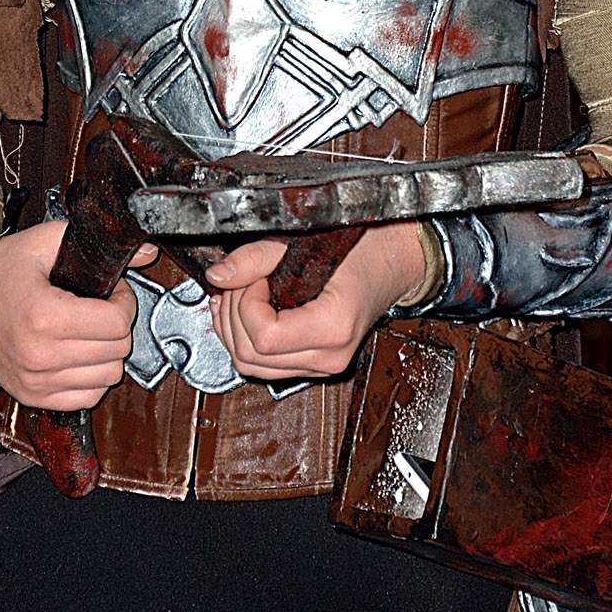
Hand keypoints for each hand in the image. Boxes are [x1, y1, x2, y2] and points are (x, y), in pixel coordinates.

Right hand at [0, 221, 154, 409]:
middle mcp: (38, 355)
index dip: (123, 301)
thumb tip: (148, 253)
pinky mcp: (30, 396)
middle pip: (117, 351)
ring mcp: (34, 381)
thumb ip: (99, 245)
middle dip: (116, 324)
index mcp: (43, 317)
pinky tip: (78, 353)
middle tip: (99, 306)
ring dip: (106, 352)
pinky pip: (86, 398)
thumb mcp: (46, 241)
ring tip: (87, 329)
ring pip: (107, 377)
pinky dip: (91, 377)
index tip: (110, 291)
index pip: (117, 324)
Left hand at [204, 221, 426, 380]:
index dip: (245, 304)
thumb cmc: (362, 250)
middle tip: (240, 281)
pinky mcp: (313, 365)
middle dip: (233, 314)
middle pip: (250, 357)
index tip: (252, 278)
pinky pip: (264, 366)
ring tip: (237, 295)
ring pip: (251, 367)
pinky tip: (242, 312)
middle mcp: (329, 356)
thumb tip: (218, 275)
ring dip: (233, 330)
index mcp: (334, 327)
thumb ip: (256, 258)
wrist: (392, 263)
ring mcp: (322, 366)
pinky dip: (245, 340)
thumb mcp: (305, 244)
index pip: (263, 337)